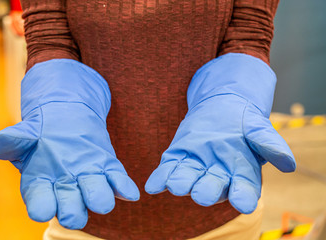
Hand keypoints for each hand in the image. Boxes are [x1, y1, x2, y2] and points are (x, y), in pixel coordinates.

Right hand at [0, 59, 139, 228]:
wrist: (66, 116)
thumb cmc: (41, 130)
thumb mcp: (24, 132)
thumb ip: (10, 140)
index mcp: (40, 183)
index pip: (39, 200)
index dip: (41, 206)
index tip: (42, 211)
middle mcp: (66, 187)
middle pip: (70, 206)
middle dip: (73, 210)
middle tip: (75, 212)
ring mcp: (89, 179)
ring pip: (96, 196)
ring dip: (100, 199)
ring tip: (104, 202)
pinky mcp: (108, 168)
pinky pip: (117, 181)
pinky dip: (123, 187)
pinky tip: (130, 193)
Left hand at [145, 53, 295, 213]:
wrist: (222, 106)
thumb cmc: (244, 121)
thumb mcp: (259, 128)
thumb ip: (269, 144)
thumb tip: (288, 164)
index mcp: (241, 174)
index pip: (244, 189)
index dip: (243, 196)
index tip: (243, 203)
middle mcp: (218, 176)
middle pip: (212, 187)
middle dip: (207, 191)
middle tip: (202, 195)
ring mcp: (196, 168)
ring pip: (188, 180)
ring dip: (181, 184)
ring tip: (176, 186)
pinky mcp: (178, 158)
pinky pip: (168, 170)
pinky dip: (160, 178)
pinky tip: (152, 185)